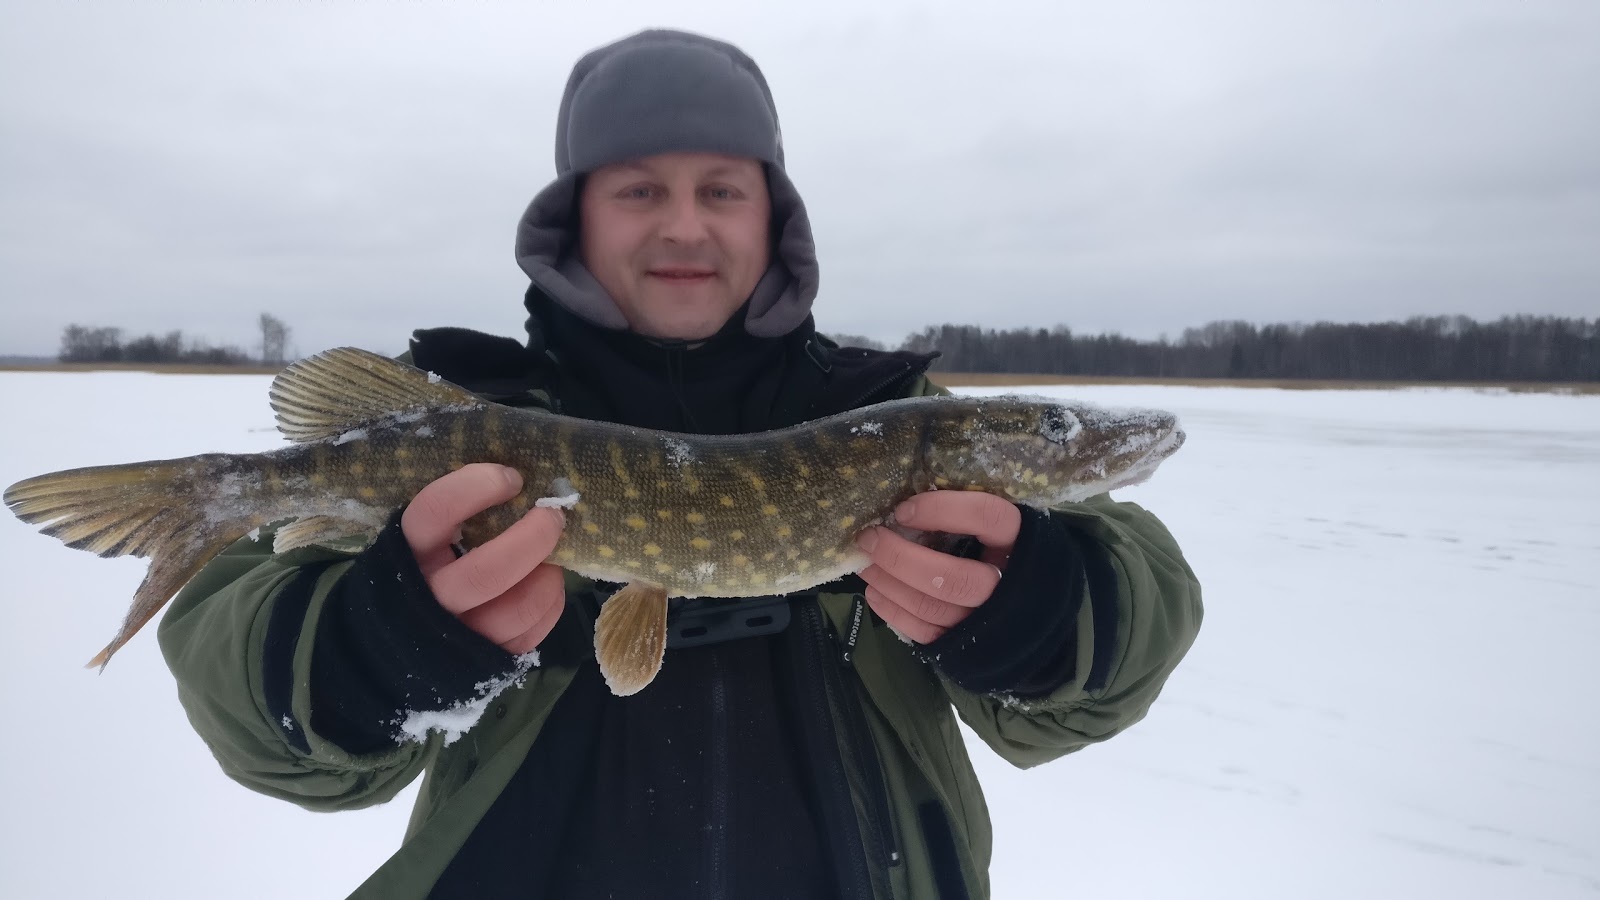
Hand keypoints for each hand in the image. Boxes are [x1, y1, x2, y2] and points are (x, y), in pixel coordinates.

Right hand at [401, 463, 566, 653]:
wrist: (386, 647)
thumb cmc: (415, 574)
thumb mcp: (416, 543)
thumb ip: (453, 519)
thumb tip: (518, 485)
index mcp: (402, 554)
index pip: (435, 512)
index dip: (476, 488)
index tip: (511, 478)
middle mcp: (427, 599)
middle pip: (486, 572)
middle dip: (531, 539)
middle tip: (552, 516)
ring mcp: (456, 637)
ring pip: (516, 609)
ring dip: (546, 576)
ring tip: (550, 558)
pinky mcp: (485, 663)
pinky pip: (529, 635)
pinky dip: (548, 604)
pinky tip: (545, 585)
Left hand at [854, 491, 1020, 643]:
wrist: (1037, 616)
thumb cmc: (1012, 557)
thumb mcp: (1005, 531)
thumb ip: (970, 517)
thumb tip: (906, 507)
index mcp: (1027, 544)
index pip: (988, 517)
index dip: (942, 510)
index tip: (903, 510)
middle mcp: (1010, 587)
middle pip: (953, 578)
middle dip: (901, 558)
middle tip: (869, 538)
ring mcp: (988, 623)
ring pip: (933, 608)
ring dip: (890, 583)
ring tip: (866, 564)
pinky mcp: (966, 646)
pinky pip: (925, 634)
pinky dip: (894, 612)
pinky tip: (875, 592)